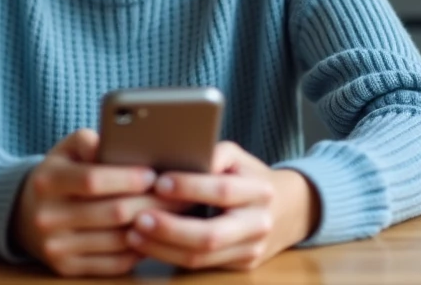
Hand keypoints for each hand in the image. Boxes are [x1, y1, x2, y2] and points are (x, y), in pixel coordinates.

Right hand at [11, 129, 190, 277]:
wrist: (25, 214)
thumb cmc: (60, 173)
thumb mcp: (66, 149)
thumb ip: (89, 140)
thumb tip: (114, 143)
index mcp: (48, 181)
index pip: (92, 180)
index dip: (126, 178)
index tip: (153, 174)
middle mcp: (47, 217)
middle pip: (112, 212)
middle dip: (152, 202)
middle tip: (181, 194)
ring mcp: (56, 248)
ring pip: (118, 240)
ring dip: (153, 227)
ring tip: (177, 214)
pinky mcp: (67, 270)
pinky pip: (114, 263)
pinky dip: (140, 249)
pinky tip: (156, 235)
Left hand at [126, 141, 320, 271]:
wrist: (287, 210)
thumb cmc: (248, 176)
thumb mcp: (237, 157)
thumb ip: (212, 154)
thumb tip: (179, 155)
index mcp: (260, 191)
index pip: (223, 190)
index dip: (190, 187)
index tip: (159, 181)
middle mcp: (258, 224)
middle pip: (210, 235)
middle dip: (170, 228)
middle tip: (138, 218)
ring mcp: (250, 251)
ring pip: (201, 257)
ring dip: (162, 247)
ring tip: (134, 233)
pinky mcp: (239, 267)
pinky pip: (199, 265)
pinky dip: (170, 255)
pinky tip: (148, 245)